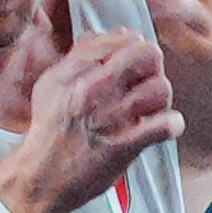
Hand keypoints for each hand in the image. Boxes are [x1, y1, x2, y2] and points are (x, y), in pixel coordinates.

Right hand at [0, 31, 182, 212]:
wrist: (39, 176)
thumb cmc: (48, 132)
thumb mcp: (50, 85)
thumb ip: (75, 59)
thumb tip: (96, 35)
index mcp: (78, 72)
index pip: (123, 40)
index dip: (135, 48)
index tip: (134, 61)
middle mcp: (95, 89)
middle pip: (147, 56)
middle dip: (153, 67)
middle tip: (147, 81)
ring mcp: (112, 118)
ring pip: (160, 89)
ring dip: (161, 98)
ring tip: (151, 108)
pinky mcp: (125, 146)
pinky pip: (163, 127)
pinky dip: (171, 125)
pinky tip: (167, 127)